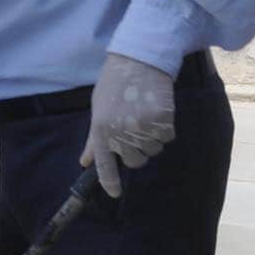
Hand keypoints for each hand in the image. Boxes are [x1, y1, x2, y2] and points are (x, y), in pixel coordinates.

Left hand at [80, 52, 176, 196]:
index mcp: (100, 129)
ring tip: (145, 117)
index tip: (114, 194)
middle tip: (136, 133)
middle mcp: (120, 131)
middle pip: (136, 161)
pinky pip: (168, 137)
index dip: (110, 182)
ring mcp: (142, 126)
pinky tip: (157, 112)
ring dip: (152, 139)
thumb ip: (94, 139)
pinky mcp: (162, 119)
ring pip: (154, 149)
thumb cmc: (114, 86)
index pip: (104, 164)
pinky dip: (165, 129)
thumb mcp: (98, 110)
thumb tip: (86, 161)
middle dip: (138, 152)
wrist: (138, 61)